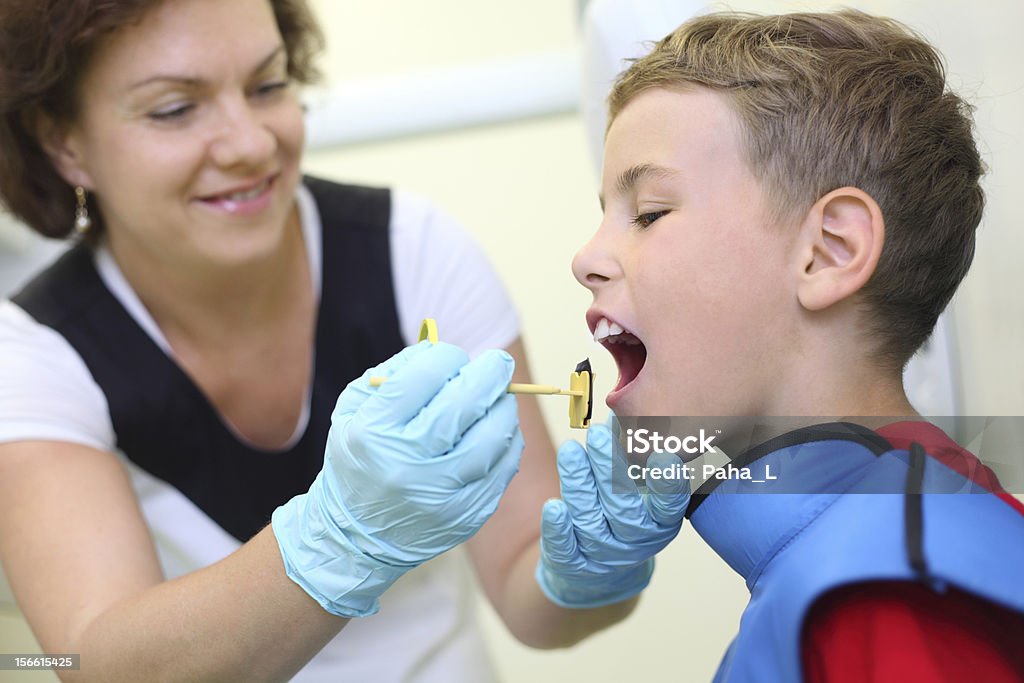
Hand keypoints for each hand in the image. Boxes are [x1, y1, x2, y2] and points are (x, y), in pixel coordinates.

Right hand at [272, 341, 523, 616]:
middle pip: (465, 404)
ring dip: (504, 408)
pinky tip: (498, 433)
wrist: (356, 536)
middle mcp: (407, 465)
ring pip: (495, 438)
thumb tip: (442, 348)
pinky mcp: (466, 516)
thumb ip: (396, 371)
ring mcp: (440, 496)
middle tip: (498, 364)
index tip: (453, 358)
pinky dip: (508, 443)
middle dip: (491, 374)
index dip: (448, 357)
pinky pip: (504, 468)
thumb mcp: (355, 409)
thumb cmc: (359, 459)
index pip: (426, 376)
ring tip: (499, 399)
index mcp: (374, 432)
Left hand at [536, 422, 688, 607]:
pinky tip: (553, 507)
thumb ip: (632, 453)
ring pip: (591, 520)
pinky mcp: (575, 565)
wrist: (598, 570)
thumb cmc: (620, 512)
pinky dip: (559, 529)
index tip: (662, 456)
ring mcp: (605, 556)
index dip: (667, 483)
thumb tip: (627, 405)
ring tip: (570, 451)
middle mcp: (636, 541)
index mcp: (660, 522)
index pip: (668, 504)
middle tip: (599, 435)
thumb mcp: (635, 487)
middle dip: (609, 469)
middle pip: (623, 507)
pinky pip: (566, 548)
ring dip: (580, 485)